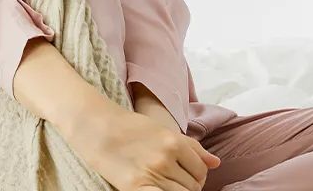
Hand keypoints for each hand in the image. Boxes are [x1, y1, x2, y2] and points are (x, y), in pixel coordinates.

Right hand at [62, 101, 220, 190]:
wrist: (96, 127)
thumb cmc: (129, 127)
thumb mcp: (161, 129)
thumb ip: (191, 146)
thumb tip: (216, 163)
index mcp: (173, 140)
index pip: (201, 169)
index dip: (197, 175)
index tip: (187, 174)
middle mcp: (166, 157)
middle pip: (193, 186)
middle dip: (188, 186)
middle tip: (174, 180)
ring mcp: (152, 174)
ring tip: (164, 185)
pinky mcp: (138, 188)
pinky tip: (159, 190)